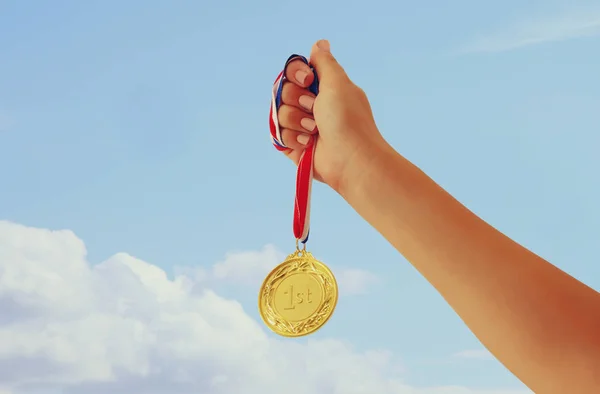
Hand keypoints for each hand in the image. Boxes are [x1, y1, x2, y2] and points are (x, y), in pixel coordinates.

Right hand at [275, 39, 386, 193]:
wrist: (349, 159)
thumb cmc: (348, 120)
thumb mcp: (338, 82)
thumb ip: (324, 62)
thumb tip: (320, 43)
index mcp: (323, 88)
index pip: (295, 71)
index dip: (296, 73)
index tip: (309, 80)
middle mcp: (311, 105)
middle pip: (283, 90)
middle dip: (297, 100)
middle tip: (315, 109)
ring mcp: (301, 125)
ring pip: (279, 112)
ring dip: (296, 120)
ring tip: (314, 130)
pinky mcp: (293, 145)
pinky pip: (278, 134)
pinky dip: (293, 138)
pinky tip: (309, 144)